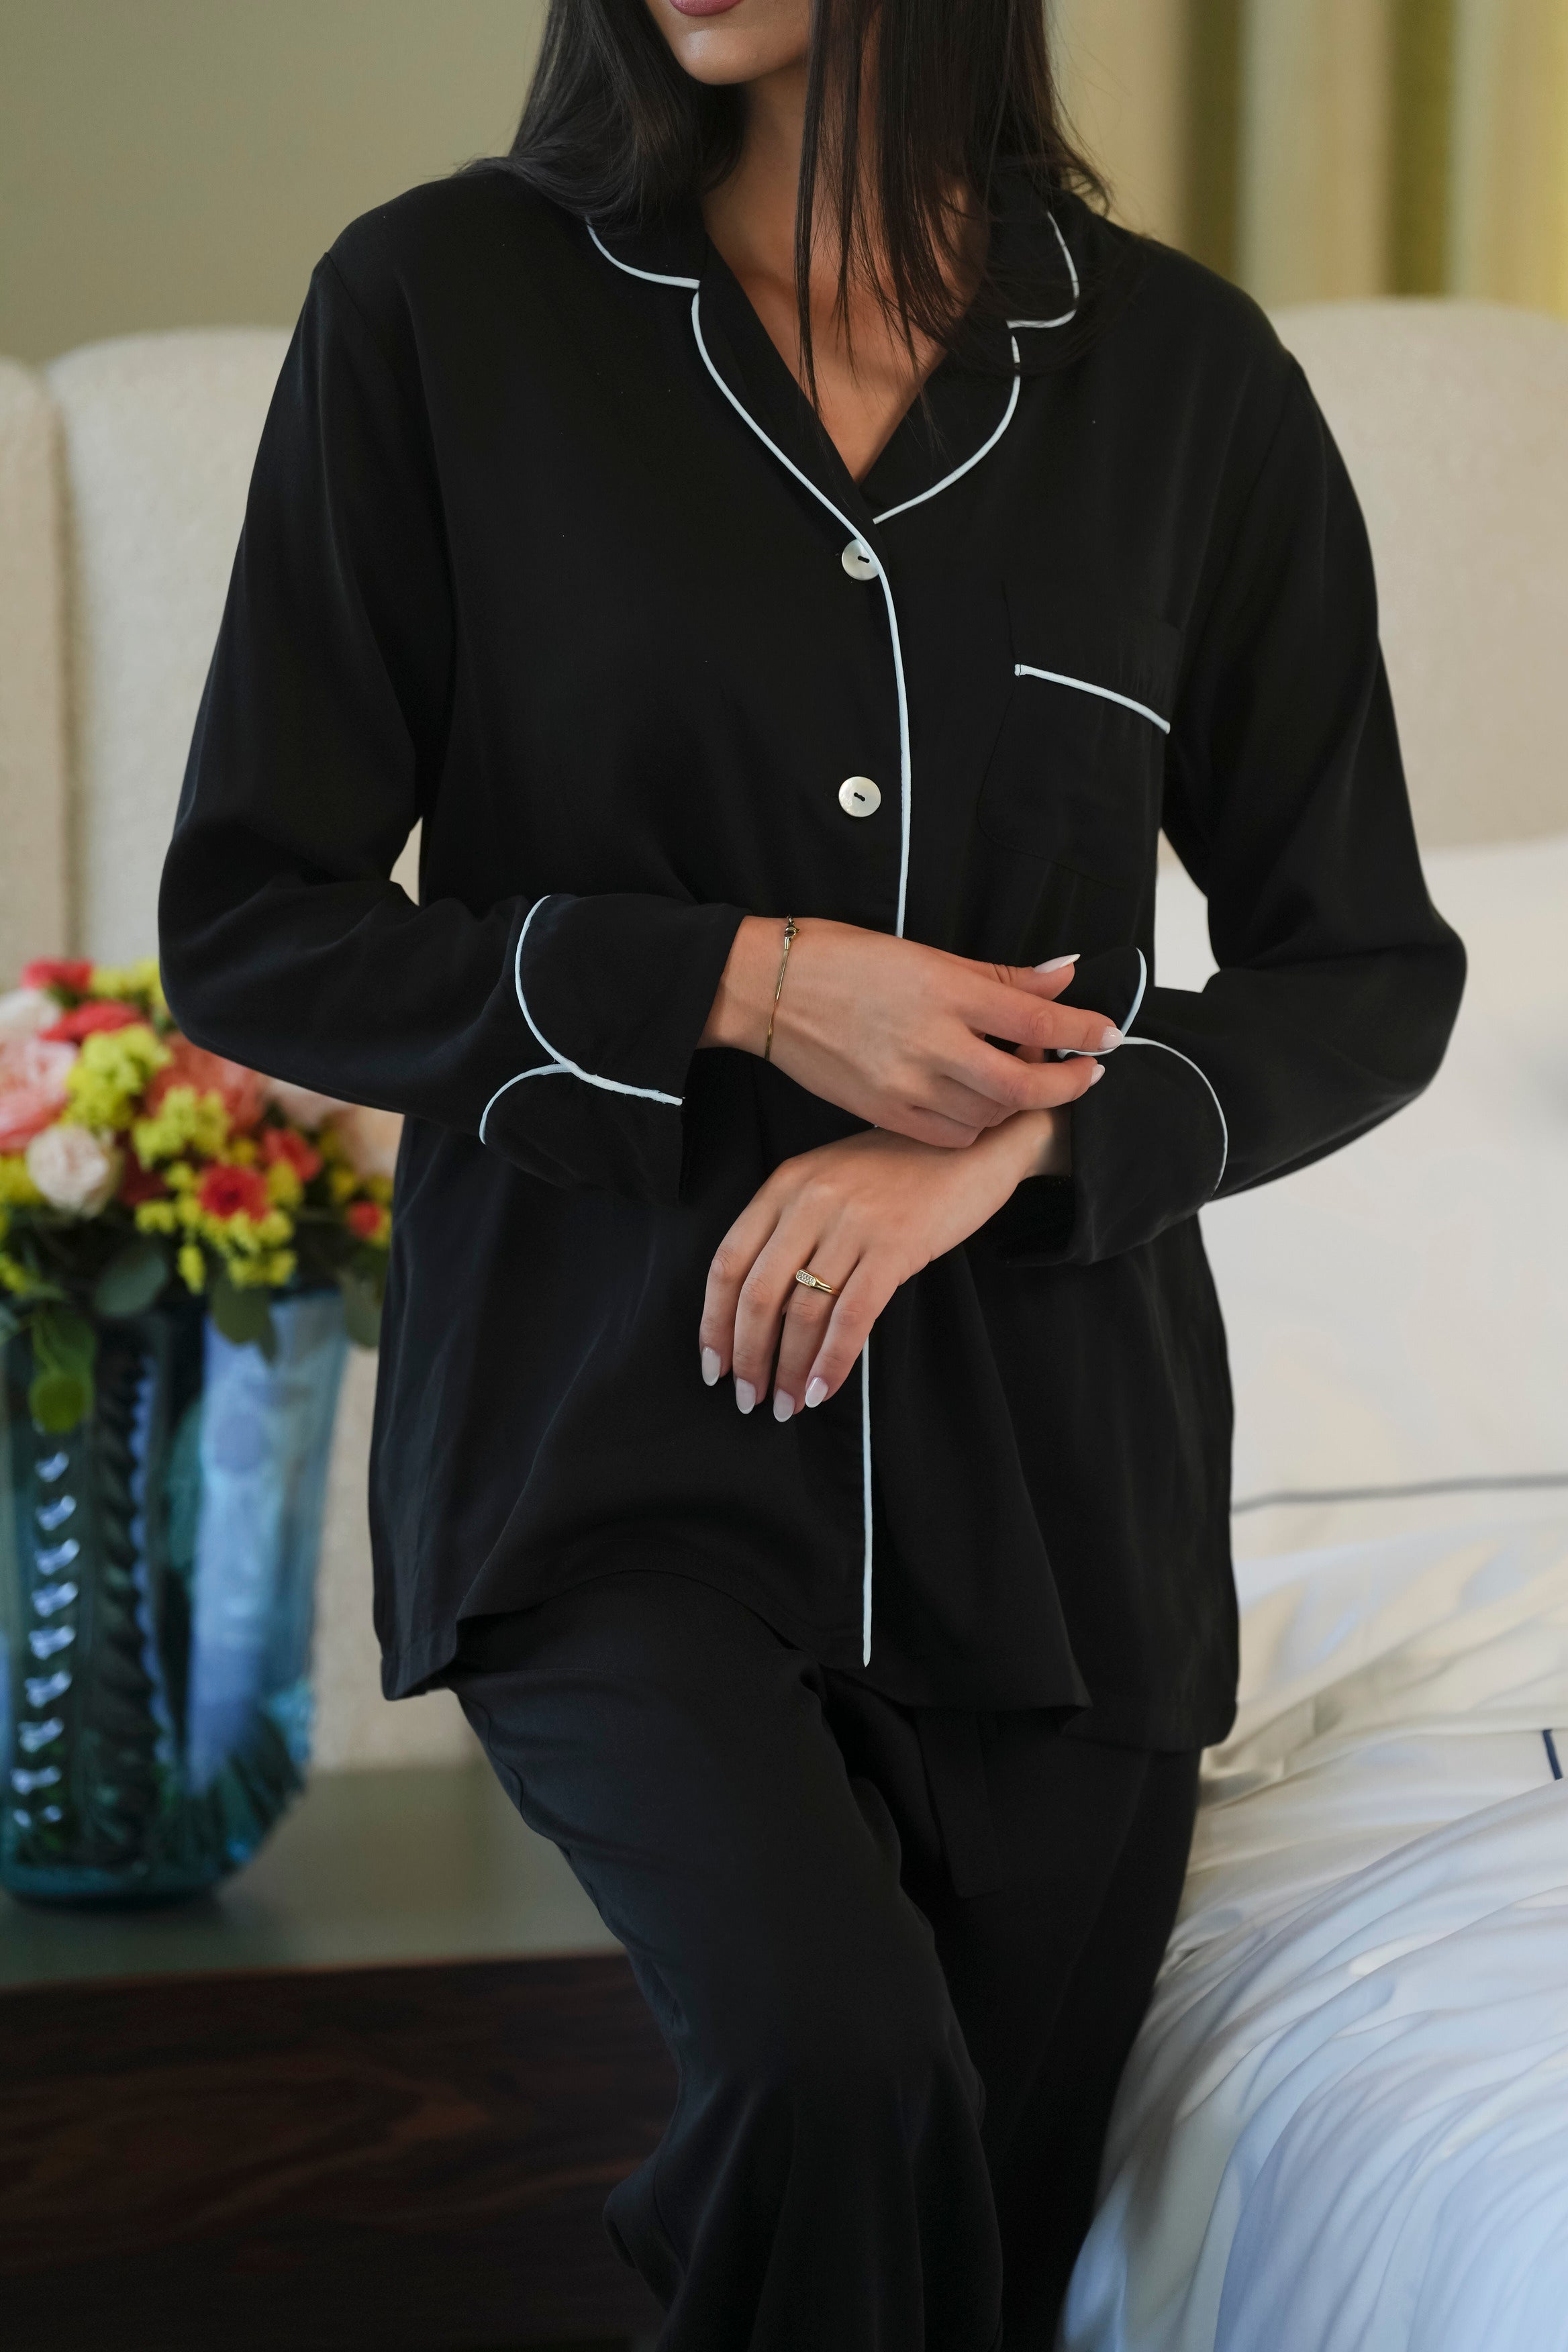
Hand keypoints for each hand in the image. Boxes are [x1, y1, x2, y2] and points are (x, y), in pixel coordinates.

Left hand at [698, 1109, 1080, 1416]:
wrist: (974, 1143)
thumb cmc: (901, 1170)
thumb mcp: (832, 1180)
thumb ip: (792, 1228)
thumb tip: (762, 1311)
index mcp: (785, 1184)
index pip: (727, 1262)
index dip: (713, 1322)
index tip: (713, 1365)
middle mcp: (810, 1201)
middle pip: (758, 1294)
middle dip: (748, 1357)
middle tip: (748, 1398)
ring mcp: (852, 1223)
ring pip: (803, 1312)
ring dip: (789, 1369)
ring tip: (787, 1404)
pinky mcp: (894, 1246)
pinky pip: (852, 1317)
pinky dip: (833, 1362)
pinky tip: (823, 1390)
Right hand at [700, 916, 1118, 1147]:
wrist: (766, 989)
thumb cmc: (842, 957)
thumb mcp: (925, 953)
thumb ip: (997, 976)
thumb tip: (1062, 979)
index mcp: (944, 990)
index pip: (1038, 1023)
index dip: (1085, 1031)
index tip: (1108, 1034)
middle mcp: (930, 1042)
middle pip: (1023, 1086)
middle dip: (1067, 1084)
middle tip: (1086, 1072)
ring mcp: (905, 1084)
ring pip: (990, 1114)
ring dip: (1019, 1102)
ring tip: (1022, 1077)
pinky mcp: (884, 1112)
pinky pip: (951, 1133)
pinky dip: (978, 1122)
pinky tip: (978, 1100)